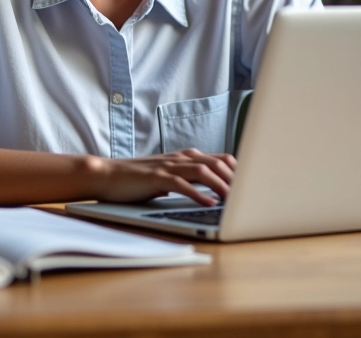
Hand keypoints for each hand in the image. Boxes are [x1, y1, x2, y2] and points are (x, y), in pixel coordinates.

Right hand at [85, 149, 235, 205]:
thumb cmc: (138, 178)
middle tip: (250, 196)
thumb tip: (213, 191)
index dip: (239, 171)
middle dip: (236, 179)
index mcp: (185, 156)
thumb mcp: (168, 175)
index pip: (220, 158)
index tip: (253, 186)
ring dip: (221, 186)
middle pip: (216, 163)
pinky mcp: (155, 177)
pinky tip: (209, 204)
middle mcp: (179, 158)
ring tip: (234, 201)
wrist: (107, 174)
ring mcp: (167, 166)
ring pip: (202, 171)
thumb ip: (188, 178)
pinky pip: (181, 184)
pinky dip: (198, 194)